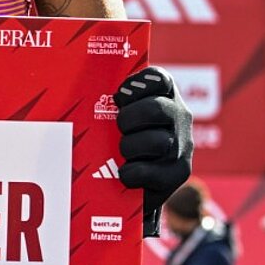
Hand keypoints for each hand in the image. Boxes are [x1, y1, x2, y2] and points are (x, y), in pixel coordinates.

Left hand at [115, 66, 192, 237]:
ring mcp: (182, 145)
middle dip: (128, 119)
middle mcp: (180, 117)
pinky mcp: (178, 173)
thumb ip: (111, 102)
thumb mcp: (121, 115)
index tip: (119, 97)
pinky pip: (147, 171)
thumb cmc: (122, 142)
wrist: (138, 185)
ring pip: (156, 141)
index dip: (136, 85)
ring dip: (129, 148)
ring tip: (121, 153)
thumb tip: (83, 94)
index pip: (159, 79)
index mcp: (166, 95)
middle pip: (155, 109)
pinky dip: (129, 173)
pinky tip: (124, 173)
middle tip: (118, 128)